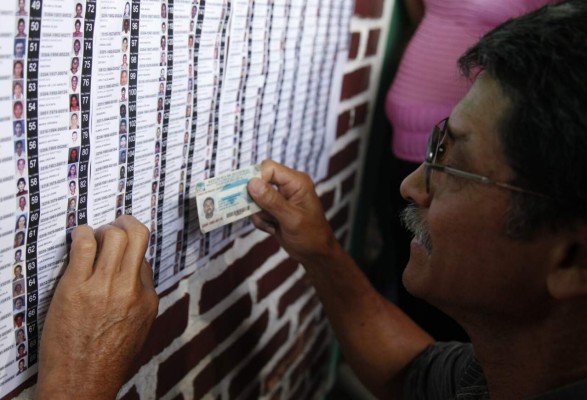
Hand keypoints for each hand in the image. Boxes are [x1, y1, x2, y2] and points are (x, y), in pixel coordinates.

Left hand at [35, 216, 158, 399]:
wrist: (81, 383)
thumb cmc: (106, 360)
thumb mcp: (138, 330)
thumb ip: (139, 299)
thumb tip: (135, 270)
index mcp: (148, 300)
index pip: (144, 259)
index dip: (130, 251)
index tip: (118, 249)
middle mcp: (130, 290)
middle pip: (138, 235)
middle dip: (125, 222)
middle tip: (114, 224)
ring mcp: (104, 287)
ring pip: (113, 235)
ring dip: (102, 229)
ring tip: (93, 236)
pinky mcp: (76, 288)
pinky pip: (84, 245)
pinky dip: (81, 234)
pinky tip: (77, 238)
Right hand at [247, 160, 338, 263]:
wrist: (315, 254)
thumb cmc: (312, 236)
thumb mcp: (292, 219)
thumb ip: (272, 201)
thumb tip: (252, 183)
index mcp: (296, 182)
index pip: (269, 168)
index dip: (258, 180)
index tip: (254, 198)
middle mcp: (287, 186)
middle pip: (258, 181)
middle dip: (256, 200)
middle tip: (263, 214)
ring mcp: (279, 197)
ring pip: (255, 198)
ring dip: (259, 214)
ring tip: (272, 225)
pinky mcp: (273, 209)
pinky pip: (256, 210)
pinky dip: (261, 221)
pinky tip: (273, 229)